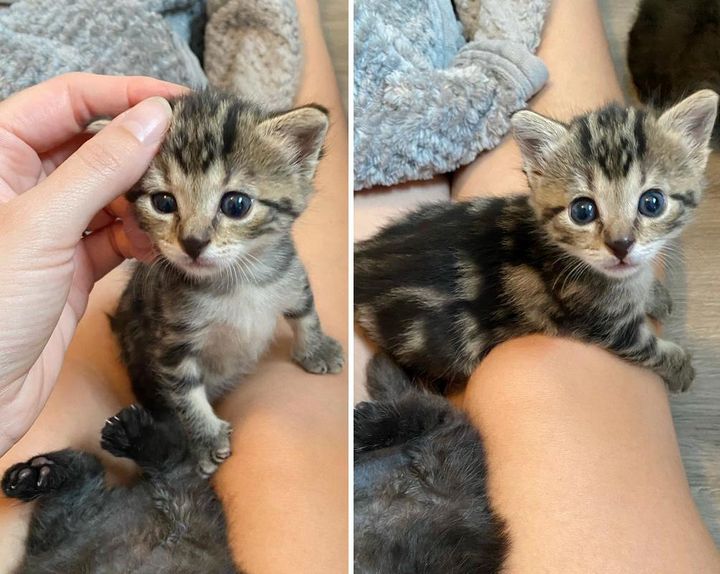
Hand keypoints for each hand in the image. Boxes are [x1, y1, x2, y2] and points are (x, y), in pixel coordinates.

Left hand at [0, 73, 184, 455]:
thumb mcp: (42, 225)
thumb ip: (100, 167)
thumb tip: (154, 116)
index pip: (69, 101)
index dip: (124, 94)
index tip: (180, 104)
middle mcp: (24, 184)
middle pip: (95, 146)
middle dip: (143, 152)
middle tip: (195, 159)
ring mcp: (51, 228)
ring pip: (112, 193)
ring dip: (147, 200)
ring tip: (180, 207)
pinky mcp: (71, 265)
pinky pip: (117, 236)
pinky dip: (142, 238)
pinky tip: (162, 243)